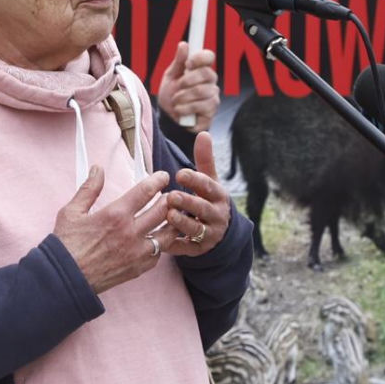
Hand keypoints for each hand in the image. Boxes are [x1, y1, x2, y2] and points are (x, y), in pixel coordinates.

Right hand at [53, 167, 173, 294]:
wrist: (66, 278)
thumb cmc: (66, 244)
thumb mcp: (72, 211)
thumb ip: (89, 189)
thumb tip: (98, 169)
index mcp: (115, 214)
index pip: (146, 191)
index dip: (158, 180)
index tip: (163, 177)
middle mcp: (131, 232)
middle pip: (162, 210)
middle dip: (170, 199)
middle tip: (171, 195)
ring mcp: (137, 252)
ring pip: (168, 234)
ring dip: (172, 222)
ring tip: (172, 216)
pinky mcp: (138, 268)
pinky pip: (159, 253)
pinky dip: (161, 244)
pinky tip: (157, 239)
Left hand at [157, 42, 219, 132]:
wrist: (168, 119)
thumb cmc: (171, 95)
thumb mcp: (170, 77)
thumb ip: (178, 62)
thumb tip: (184, 44)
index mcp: (200, 69)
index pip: (209, 57)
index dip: (200, 58)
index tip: (188, 64)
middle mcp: (210, 81)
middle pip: (206, 73)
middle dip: (186, 81)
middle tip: (177, 87)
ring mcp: (213, 96)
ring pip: (201, 91)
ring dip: (183, 97)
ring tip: (176, 101)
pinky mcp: (211, 110)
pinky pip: (201, 106)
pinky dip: (185, 108)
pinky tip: (180, 110)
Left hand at [163, 132, 230, 256]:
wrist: (221, 231)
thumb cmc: (208, 198)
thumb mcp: (209, 180)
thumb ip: (204, 159)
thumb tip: (204, 133)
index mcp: (219, 196)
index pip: (208, 186)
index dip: (195, 180)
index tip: (179, 173)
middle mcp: (217, 215)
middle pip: (202, 209)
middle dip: (188, 202)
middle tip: (171, 196)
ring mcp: (210, 234)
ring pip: (196, 229)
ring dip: (182, 223)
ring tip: (169, 214)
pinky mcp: (200, 249)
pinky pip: (188, 248)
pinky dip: (176, 245)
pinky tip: (163, 240)